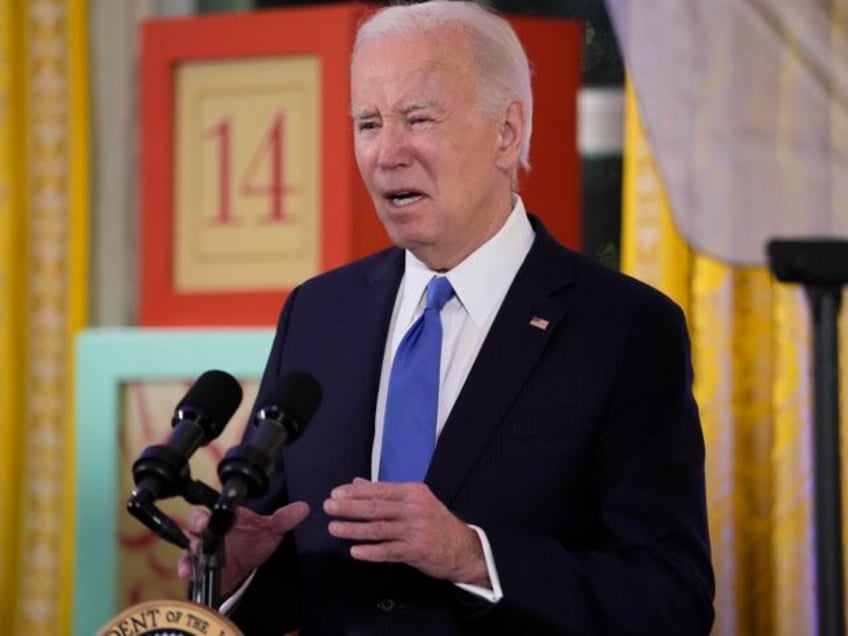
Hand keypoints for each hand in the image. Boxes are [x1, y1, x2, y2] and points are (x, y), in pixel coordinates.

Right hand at [177, 502, 309, 595]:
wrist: (243, 571)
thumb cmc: (253, 544)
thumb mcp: (271, 531)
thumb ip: (284, 519)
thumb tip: (303, 507)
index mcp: (230, 514)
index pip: (220, 504)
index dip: (217, 504)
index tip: (218, 508)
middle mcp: (213, 526)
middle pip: (199, 518)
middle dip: (199, 521)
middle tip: (203, 525)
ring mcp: (203, 544)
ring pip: (190, 539)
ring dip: (191, 544)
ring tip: (195, 550)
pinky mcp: (197, 563)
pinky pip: (186, 563)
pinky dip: (186, 566)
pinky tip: (189, 571)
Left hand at [324, 477, 488, 586]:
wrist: (463, 548)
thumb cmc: (435, 522)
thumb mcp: (415, 501)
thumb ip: (386, 493)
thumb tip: (357, 483)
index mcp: (413, 492)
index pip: (379, 490)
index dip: (355, 492)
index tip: (336, 493)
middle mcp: (414, 509)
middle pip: (375, 507)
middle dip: (349, 507)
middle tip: (328, 507)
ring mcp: (415, 530)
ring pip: (378, 529)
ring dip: (354, 529)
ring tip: (334, 528)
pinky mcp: (415, 550)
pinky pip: (388, 551)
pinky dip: (371, 552)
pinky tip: (355, 551)